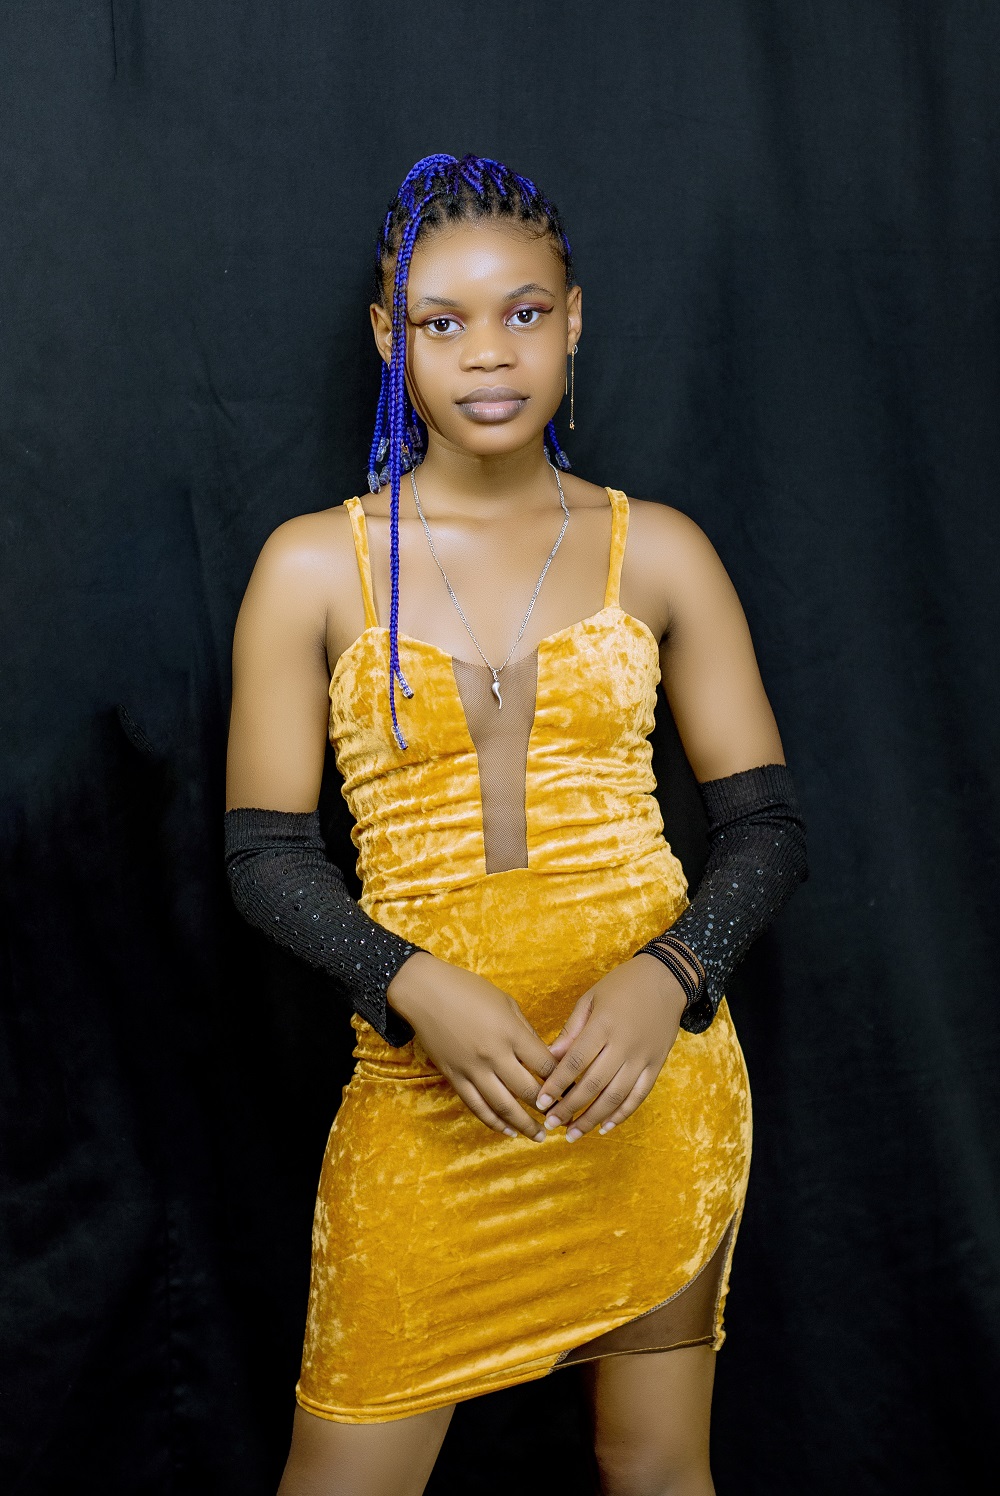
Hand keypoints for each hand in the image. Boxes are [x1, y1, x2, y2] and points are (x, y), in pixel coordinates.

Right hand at [387, 952, 555, 1141]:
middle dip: (549, 1109)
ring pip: (504, 1107)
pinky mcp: (454, 1077)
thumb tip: (543, 1057)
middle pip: (529, 1091)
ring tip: (539, 1137)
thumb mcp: (506, 1003)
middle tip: (563, 1119)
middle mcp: (494, 1055)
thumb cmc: (469, 990)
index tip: (574, 1091)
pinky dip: (494, 1122)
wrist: (425, 992)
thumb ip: (526, 1032)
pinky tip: (508, 1131)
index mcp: (511, 1033)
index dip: (563, 1081)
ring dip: (525, 1125)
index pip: (545, 1066)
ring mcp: (472, 1069)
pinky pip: (477, 1106)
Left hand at [535, 955, 687, 1140]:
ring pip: (615, 1096)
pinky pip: (639, 1095)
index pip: (575, 1062)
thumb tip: (549, 1057)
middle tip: (551, 1123)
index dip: (556, 1085)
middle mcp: (624, 1045)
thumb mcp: (591, 999)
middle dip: (569, 1108)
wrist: (666, 979)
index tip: (541, 1102)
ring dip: (593, 1118)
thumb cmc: (622, 985)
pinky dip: (622, 1114)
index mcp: (603, 1025)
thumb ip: (571, 1030)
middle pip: (593, 1085)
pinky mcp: (657, 1064)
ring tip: (573, 1133)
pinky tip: (605, 1127)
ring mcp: (642, 1057)